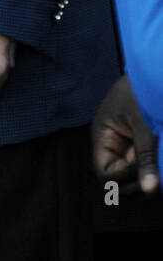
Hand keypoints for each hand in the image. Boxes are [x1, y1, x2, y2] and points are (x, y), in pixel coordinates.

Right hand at [92, 74, 159, 195]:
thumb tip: (150, 191)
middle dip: (138, 185)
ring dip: (150, 179)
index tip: (143, 171)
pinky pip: (146, 167)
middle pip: (119, 181)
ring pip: (135, 177)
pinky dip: (157, 172)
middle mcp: (112, 144)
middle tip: (159, 180)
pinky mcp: (143, 144)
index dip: (123, 180)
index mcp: (103, 136)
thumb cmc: (145, 92)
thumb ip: (146, 158)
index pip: (105, 174)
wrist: (156, 69)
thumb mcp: (145, 126)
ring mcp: (128, 145)